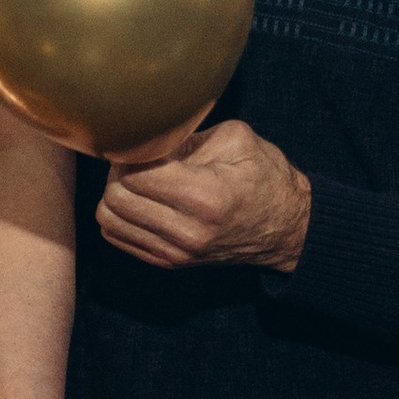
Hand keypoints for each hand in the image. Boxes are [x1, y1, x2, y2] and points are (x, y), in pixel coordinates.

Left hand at [97, 120, 310, 274]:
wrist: (288, 230)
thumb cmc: (266, 178)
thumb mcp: (237, 141)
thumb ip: (187, 136)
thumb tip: (144, 139)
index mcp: (206, 196)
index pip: (135, 175)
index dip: (131, 154)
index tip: (143, 144)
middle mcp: (188, 231)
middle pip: (115, 198)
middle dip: (119, 172)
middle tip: (137, 159)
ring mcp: (177, 252)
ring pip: (110, 219)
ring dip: (116, 194)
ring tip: (138, 180)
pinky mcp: (170, 262)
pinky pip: (118, 237)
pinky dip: (120, 215)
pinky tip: (141, 200)